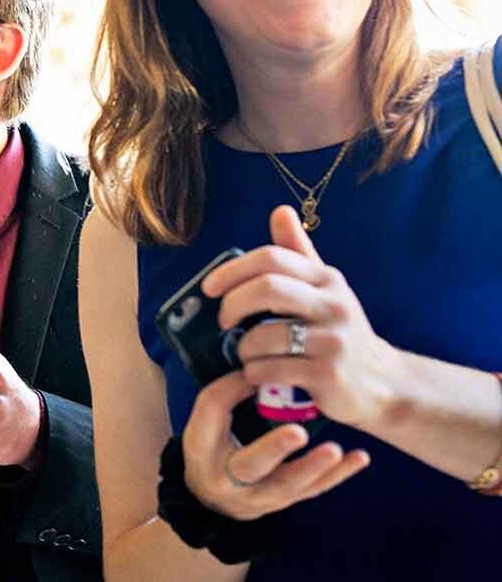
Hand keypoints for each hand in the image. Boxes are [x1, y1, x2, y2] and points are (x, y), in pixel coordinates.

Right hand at [181, 369, 369, 518]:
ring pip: (290, 485)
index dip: (230, 395)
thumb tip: (258, 368)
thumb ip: (225, 394)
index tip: (254, 382)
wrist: (211, 494)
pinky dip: (338, 475)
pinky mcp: (286, 500)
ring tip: (337, 450)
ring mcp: (262, 496)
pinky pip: (313, 489)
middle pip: (253, 466)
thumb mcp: (203, 422)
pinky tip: (359, 458)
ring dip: (316, 467)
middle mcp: (231, 483)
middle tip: (298, 432)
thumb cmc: (207, 448)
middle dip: (276, 449)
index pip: (213, 422)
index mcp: (206, 456)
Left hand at [205, 205, 400, 429]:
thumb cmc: (339, 329)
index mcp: (326, 279)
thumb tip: (280, 211)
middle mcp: (334, 304)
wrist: (384, 382)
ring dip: (242, 347)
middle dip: (233, 304)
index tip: (209, 287)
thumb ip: (299, 252)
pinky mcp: (329, 376)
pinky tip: (257, 374)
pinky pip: (270, 370)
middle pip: (267, 289)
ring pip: (264, 336)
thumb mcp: (325, 288)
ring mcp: (334, 341)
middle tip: (222, 320)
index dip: (232, 270)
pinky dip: (253, 372)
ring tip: (245, 353)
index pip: (271, 258)